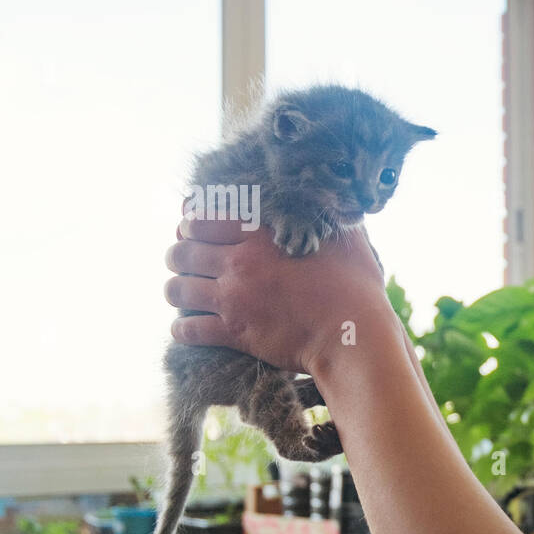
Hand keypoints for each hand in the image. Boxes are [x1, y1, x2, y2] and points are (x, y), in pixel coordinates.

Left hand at [164, 201, 391, 375]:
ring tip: (185, 292)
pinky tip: (188, 328)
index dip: (191, 224)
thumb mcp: (347, 239)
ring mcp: (234, 299)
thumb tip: (333, 198)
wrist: (354, 335)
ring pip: (177, 289)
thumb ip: (331, 216)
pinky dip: (182, 328)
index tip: (194, 230)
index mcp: (261, 237)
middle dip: (178, 255)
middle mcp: (240, 264)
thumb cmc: (356, 287)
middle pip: (181, 252)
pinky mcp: (235, 333)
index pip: (202, 219)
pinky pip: (187, 330)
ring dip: (176, 289)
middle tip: (186, 261)